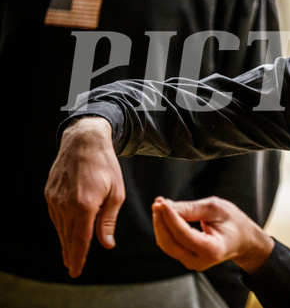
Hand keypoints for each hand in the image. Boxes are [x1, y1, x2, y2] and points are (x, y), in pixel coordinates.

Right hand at [44, 117, 124, 276]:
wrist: (84, 142)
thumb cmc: (106, 166)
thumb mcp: (116, 192)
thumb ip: (108, 220)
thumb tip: (107, 244)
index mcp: (84, 205)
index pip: (80, 239)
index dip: (78, 257)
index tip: (75, 271)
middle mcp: (65, 204)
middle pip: (67, 236)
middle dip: (70, 253)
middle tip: (72, 268)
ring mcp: (54, 199)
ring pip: (60, 227)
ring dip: (65, 241)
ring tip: (69, 255)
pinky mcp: (49, 193)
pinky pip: (55, 215)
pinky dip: (61, 226)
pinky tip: (66, 232)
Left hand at [152, 196, 273, 274]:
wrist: (242, 240)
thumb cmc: (233, 222)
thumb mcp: (216, 209)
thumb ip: (192, 209)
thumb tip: (167, 207)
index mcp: (211, 250)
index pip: (183, 235)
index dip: (170, 217)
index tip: (162, 202)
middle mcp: (199, 261)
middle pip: (170, 243)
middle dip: (161, 221)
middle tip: (158, 202)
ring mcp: (191, 262)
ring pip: (167, 244)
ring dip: (160, 224)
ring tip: (160, 205)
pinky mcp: (186, 258)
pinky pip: (170, 244)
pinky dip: (165, 229)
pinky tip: (165, 214)